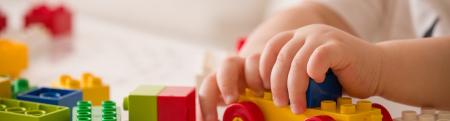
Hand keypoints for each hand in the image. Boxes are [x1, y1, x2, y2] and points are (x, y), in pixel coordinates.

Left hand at [259, 24, 382, 112]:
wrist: (378, 69)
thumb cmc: (344, 76)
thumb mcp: (312, 74)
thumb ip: (295, 76)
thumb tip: (274, 95)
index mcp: (299, 37)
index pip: (271, 47)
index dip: (264, 68)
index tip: (264, 88)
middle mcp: (308, 33)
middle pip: (282, 57)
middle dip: (277, 84)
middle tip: (281, 102)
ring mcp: (323, 37)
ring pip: (297, 62)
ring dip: (294, 88)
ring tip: (297, 105)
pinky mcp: (338, 46)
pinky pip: (318, 57)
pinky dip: (314, 72)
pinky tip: (318, 82)